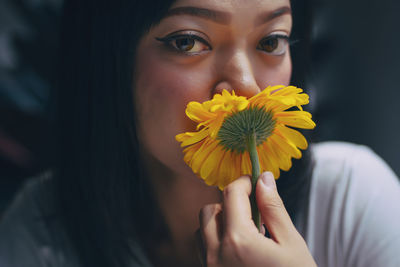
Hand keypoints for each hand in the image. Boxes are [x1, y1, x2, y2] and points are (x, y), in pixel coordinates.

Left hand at [197, 172, 316, 266]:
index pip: (231, 194)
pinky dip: (214, 239)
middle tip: (252, 210)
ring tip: (246, 230)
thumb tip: (264, 178)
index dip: (244, 182)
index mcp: (239, 241)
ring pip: (202, 229)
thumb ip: (273, 208)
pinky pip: (202, 248)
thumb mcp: (291, 243)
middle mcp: (217, 254)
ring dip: (219, 221)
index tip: (255, 182)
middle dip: (228, 203)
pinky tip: (236, 247)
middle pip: (209, 210)